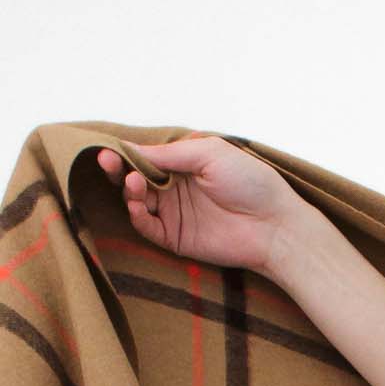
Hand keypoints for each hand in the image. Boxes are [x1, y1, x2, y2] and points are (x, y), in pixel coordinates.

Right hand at [96, 134, 304, 274]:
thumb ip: (170, 153)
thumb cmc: (252, 183)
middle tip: (107, 161)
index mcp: (184, 164)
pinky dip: (137, 215)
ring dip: (129, 190)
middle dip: (118, 169)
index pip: (146, 156)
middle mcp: (176, 188)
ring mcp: (175, 213)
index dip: (126, 152)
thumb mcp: (210, 154)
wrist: (275, 225)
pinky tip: (138, 203)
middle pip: (135, 177)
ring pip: (137, 201)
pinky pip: (147, 226)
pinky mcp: (176, 238)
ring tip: (134, 182)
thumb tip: (132, 149)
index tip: (109, 147)